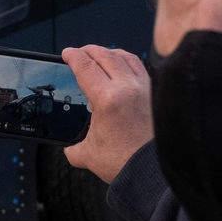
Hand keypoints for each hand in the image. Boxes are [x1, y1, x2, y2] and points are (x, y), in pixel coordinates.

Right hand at [61, 45, 153, 183]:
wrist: (154, 170)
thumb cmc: (127, 162)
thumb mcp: (89, 155)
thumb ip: (74, 149)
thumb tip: (70, 149)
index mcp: (107, 99)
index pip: (85, 66)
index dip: (72, 56)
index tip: (67, 54)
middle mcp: (127, 88)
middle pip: (104, 55)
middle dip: (88, 51)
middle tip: (79, 52)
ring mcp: (144, 88)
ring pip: (124, 56)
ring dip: (108, 52)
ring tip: (99, 54)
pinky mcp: (154, 93)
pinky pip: (139, 66)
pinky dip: (126, 60)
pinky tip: (122, 66)